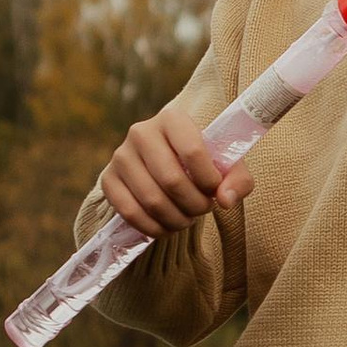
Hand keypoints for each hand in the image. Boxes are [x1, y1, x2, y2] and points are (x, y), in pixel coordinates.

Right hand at [97, 111, 251, 238]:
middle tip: (203, 209)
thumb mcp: (227, 167)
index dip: (209, 180)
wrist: (168, 164)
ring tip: (188, 219)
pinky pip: (130, 212)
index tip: (215, 190)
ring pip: (152, 200)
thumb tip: (225, 200)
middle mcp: (141, 132)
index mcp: (172, 118)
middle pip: (172, 180)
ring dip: (176, 219)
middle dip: (194, 205)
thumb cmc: (201, 164)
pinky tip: (167, 227)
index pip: (193, 151)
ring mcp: (121, 155)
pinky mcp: (108, 179)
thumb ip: (238, 180)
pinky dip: (153, 228)